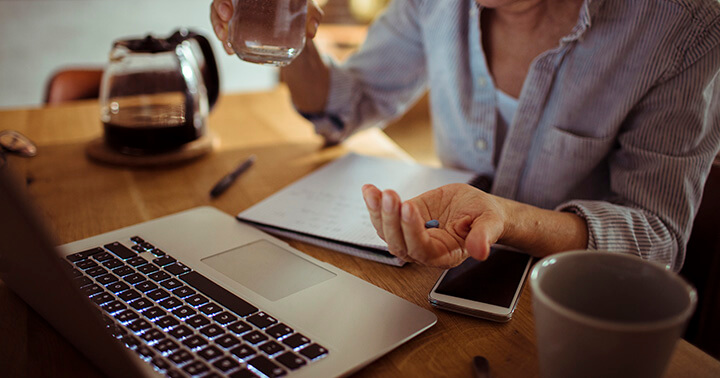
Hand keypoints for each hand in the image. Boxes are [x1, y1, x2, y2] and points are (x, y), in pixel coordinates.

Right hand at [210, 0, 323, 54]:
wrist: (298, 25)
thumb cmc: (300, 10)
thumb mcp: (308, 10)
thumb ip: (313, 15)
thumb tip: (311, 31)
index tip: (229, 9)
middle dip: (219, 7)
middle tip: (226, 18)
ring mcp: (239, 10)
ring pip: (219, 12)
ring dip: (217, 24)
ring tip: (224, 39)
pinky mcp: (238, 25)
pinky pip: (224, 28)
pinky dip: (224, 38)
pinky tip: (229, 49)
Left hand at [361, 183, 508, 267]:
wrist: (475, 208)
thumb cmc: (483, 217)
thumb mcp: (489, 222)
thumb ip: (483, 236)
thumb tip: (481, 251)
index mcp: (443, 255)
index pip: (421, 248)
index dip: (412, 230)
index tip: (409, 206)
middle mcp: (422, 250)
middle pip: (398, 242)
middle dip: (391, 219)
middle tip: (390, 196)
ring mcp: (409, 236)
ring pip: (386, 231)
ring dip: (378, 212)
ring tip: (374, 192)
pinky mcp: (402, 221)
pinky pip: (383, 217)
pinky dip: (373, 204)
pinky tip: (369, 189)